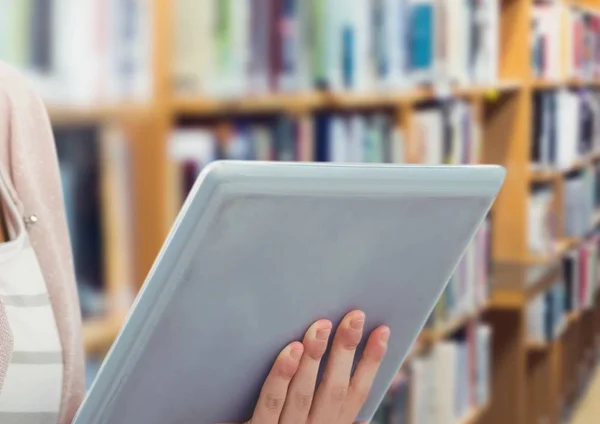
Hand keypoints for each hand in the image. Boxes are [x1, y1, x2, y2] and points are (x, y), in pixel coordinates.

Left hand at [226, 310, 389, 423]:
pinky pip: (271, 402)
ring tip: (322, 326)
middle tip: (355, 316)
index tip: (383, 330)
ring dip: (316, 358)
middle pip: (335, 389)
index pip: (358, 393)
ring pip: (305, 392)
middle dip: (347, 351)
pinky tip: (290, 350)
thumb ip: (335, 419)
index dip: (372, 363)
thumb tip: (364, 411)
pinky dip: (282, 376)